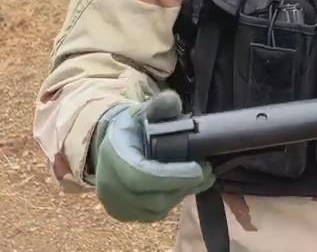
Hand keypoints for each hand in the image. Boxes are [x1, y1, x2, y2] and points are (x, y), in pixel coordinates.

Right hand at [91, 90, 215, 221]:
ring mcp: (116, 204)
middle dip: (184, 185)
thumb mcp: (142, 111)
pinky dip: (171, 201)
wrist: (109, 146)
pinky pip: (153, 214)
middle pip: (153, 198)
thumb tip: (172, 101)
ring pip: (156, 209)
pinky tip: (184, 186)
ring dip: (180, 193)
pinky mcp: (124, 214)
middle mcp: (110, 186)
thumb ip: (159, 105)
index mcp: (113, 157)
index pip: (142, 176)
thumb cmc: (130, 128)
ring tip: (199, 177)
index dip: (173, 176)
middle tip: (207, 171)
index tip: (200, 168)